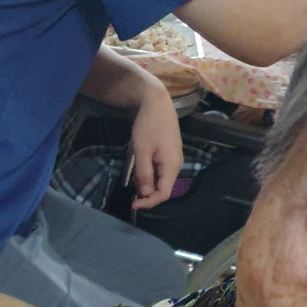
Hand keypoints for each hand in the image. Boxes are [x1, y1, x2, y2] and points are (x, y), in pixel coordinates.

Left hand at [127, 69, 183, 209]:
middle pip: (162, 188)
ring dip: (146, 182)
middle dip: (146, 192)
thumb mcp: (142, 150)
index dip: (149, 202)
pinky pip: (159, 171)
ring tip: (133, 174)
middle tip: (130, 186)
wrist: (155, 102)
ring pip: (160, 180)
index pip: (164, 194)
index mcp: (172, 166)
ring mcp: (172, 159)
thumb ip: (144, 174)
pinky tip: (139, 166)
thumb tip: (145, 194)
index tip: (133, 204)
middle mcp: (176, 165)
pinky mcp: (168, 154)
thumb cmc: (148, 125)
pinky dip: (148, 173)